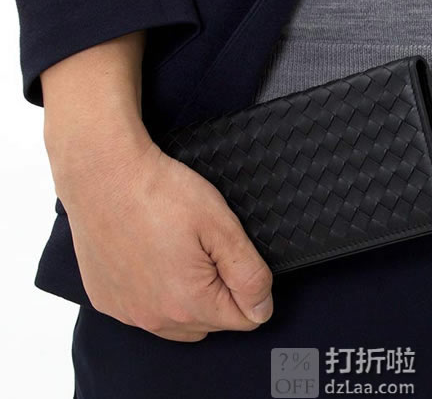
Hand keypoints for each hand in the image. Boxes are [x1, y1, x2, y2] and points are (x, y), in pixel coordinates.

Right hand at [40, 31, 272, 341]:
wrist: (104, 174)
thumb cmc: (161, 192)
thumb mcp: (221, 225)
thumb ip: (248, 273)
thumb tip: (262, 309)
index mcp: (189, 304)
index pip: (244, 318)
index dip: (250, 285)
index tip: (233, 253)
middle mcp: (155, 319)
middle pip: (211, 322)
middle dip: (221, 291)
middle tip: (208, 246)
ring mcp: (127, 312)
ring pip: (177, 321)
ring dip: (189, 298)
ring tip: (181, 251)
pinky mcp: (106, 299)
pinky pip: (144, 311)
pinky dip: (155, 293)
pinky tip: (153, 256)